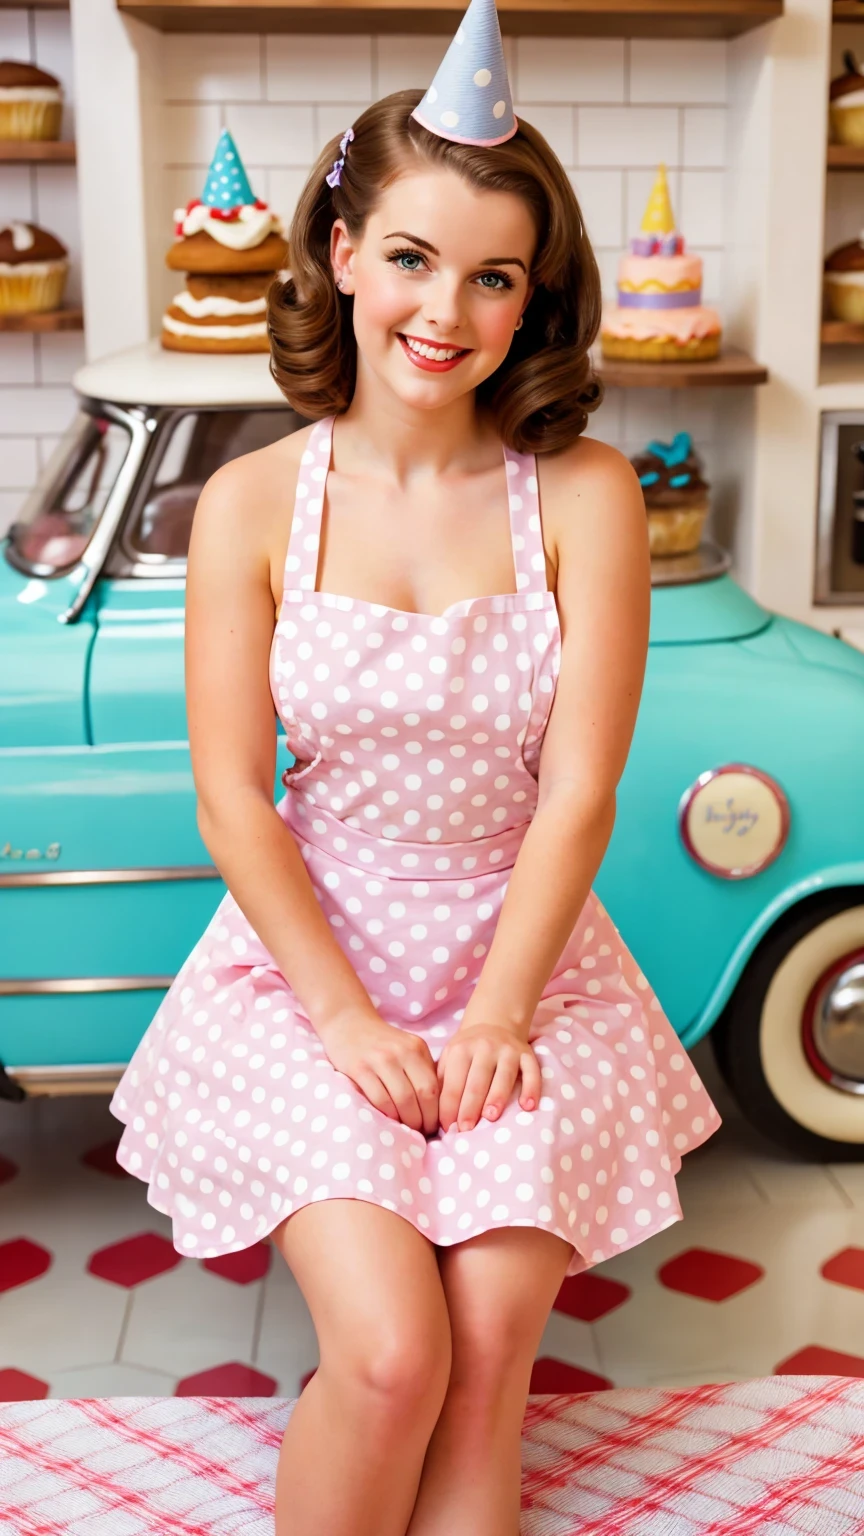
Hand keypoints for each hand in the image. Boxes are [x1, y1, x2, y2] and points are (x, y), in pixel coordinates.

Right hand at [318, 1007, 439, 1135]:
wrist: (348, 1023)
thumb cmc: (381, 1043)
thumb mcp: (407, 1048)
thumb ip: (422, 1070)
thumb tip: (438, 1106)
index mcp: (416, 1048)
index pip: (434, 1087)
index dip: (436, 1112)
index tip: (436, 1126)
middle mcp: (400, 1052)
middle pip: (421, 1095)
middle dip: (424, 1120)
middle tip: (422, 1132)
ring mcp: (379, 1059)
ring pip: (401, 1100)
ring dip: (406, 1121)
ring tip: (407, 1130)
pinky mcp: (359, 1068)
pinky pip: (379, 1099)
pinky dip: (387, 1115)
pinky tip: (389, 1120)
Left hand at [436, 1021, 541, 1133]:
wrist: (494, 1023)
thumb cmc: (468, 1050)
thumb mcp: (449, 1057)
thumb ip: (443, 1082)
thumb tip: (437, 1116)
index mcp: (461, 1050)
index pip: (453, 1084)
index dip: (449, 1107)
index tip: (447, 1128)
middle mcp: (485, 1048)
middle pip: (477, 1082)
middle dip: (470, 1108)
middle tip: (465, 1130)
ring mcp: (508, 1050)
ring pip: (503, 1076)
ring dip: (497, 1097)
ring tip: (491, 1118)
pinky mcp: (527, 1054)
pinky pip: (532, 1072)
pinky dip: (532, 1088)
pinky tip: (528, 1106)